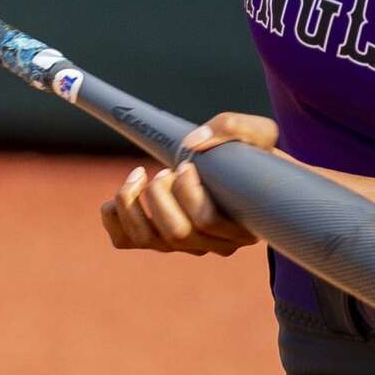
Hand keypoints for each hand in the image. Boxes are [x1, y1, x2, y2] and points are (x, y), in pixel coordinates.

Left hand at [100, 111, 279, 257]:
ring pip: (146, 239)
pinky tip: (128, 188)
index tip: (188, 164)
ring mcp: (185, 246)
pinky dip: (114, 215)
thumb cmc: (254, 158)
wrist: (246, 176)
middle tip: (166, 169)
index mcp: (241, 226)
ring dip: (134, 201)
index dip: (189, 189)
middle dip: (160, 194)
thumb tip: (193, 143)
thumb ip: (235, 128)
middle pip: (176, 233)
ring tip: (142, 174)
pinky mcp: (159, 241)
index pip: (206, 220)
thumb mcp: (260, 134)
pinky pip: (124, 240)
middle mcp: (214, 244)